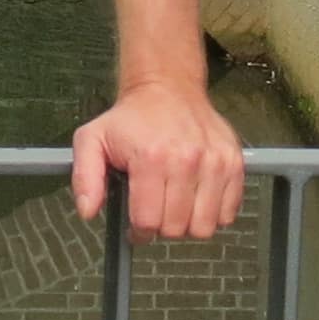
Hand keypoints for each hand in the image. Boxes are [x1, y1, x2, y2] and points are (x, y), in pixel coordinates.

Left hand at [73, 77, 245, 241]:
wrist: (168, 88)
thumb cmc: (130, 119)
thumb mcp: (92, 139)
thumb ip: (84, 177)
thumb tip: (88, 211)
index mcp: (150, 157)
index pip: (148, 221)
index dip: (138, 231)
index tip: (136, 224)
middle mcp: (186, 160)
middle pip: (177, 228)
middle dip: (162, 227)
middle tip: (156, 209)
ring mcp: (215, 162)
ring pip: (205, 227)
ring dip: (189, 224)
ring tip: (177, 205)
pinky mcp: (235, 163)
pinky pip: (229, 213)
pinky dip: (214, 214)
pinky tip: (197, 198)